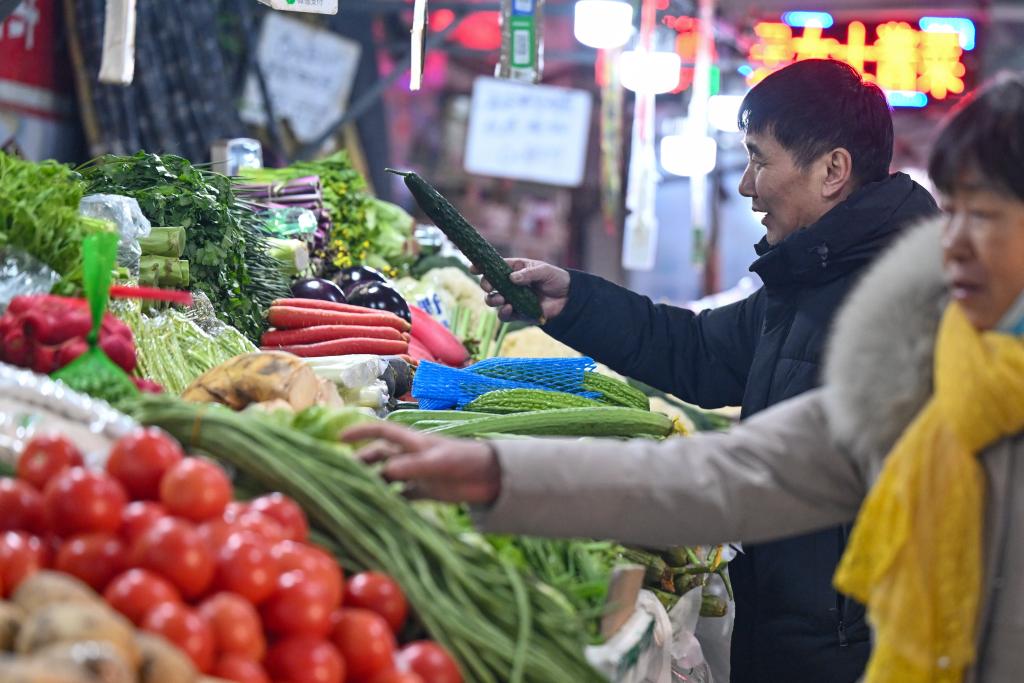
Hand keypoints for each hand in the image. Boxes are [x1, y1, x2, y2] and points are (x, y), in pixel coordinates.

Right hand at [342, 422, 501, 504]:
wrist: (490, 477)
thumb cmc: (464, 460)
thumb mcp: (437, 461)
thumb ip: (412, 466)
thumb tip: (384, 471)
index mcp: (411, 441)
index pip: (380, 431)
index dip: (360, 432)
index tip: (338, 438)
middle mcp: (409, 456)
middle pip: (378, 456)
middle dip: (360, 463)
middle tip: (340, 478)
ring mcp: (415, 473)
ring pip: (386, 477)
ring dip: (372, 484)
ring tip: (354, 495)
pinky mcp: (424, 490)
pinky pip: (400, 495)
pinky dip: (388, 500)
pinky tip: (376, 510)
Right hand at [474, 258, 570, 322]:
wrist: (568, 298)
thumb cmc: (555, 279)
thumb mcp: (544, 271)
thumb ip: (528, 274)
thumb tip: (512, 279)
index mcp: (513, 270)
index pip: (493, 267)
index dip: (481, 267)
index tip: (473, 268)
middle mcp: (509, 284)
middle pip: (489, 285)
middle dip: (485, 285)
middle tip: (489, 286)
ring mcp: (512, 299)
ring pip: (492, 301)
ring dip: (493, 300)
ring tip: (501, 299)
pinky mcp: (517, 313)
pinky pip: (504, 315)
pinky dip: (503, 313)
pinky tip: (508, 308)